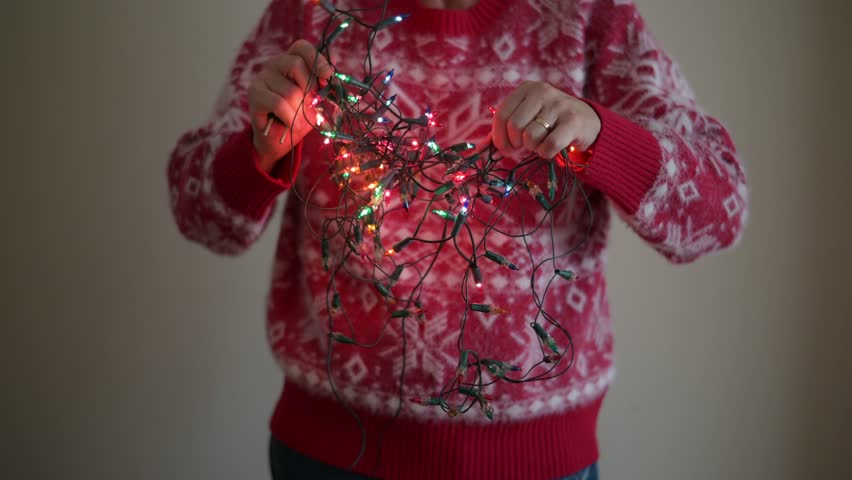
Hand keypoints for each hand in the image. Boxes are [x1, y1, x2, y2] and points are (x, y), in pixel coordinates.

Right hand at [248, 40, 332, 171]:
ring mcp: (262, 78)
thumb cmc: (298, 117)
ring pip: (290, 90)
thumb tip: (331, 78)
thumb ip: (321, 88)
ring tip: (298, 121)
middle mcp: (274, 64)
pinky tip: (290, 125)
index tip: (328, 75)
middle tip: (311, 106)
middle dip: (309, 89)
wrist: (278, 140)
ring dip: (299, 112)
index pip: (301, 47)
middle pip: (296, 65)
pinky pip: (279, 104)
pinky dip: (290, 118)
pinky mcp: (254, 94)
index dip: (316, 59)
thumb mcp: (314, 101)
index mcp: (291, 61)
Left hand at [491, 81, 600, 158]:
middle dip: (516, 143)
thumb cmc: (549, 122)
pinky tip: (553, 148)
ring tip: (542, 142)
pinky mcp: (573, 121)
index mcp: (527, 89)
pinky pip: (548, 145)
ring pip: (531, 137)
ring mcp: (559, 105)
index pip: (501, 115)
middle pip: (514, 126)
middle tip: (525, 145)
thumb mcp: (526, 119)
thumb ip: (502, 132)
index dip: (499, 137)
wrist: (587, 122)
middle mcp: (542, 92)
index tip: (506, 147)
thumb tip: (477, 151)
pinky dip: (546, 153)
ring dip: (534, 147)